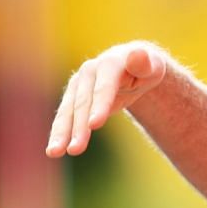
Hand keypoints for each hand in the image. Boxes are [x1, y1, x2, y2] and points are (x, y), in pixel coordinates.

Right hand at [45, 42, 171, 157]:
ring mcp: (78, 84)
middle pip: (83, 102)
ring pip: (68, 111)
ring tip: (54, 152)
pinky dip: (58, 133)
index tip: (94, 125)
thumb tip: (138, 55)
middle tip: (75, 150)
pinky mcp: (73, 97)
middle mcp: (89, 72)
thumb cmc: (146, 69)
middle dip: (78, 127)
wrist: (131, 66)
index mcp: (109, 63)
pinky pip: (64, 117)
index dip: (100, 106)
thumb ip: (145, 63)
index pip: (104, 88)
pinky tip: (54, 150)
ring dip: (61, 132)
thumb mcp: (152, 66)